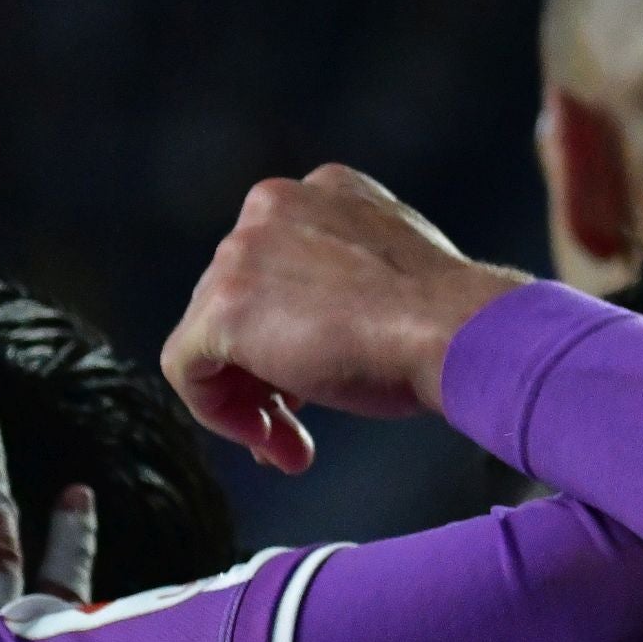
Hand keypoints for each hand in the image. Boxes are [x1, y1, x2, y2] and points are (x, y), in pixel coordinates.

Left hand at [160, 164, 528, 473]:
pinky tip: (267, 441)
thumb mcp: (395, 284)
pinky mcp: (222, 307)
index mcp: (324, 191)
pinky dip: (217, 411)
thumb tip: (313, 345)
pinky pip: (186, 367)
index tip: (318, 386)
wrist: (456, 330)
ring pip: (211, 335)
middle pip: (239, 301)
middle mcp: (272, 205)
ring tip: (291, 449)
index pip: (277, 267)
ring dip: (249, 402)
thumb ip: (347, 289)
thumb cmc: (446, 323)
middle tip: (299, 431)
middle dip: (264, 375)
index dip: (290, 335)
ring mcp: (241, 252)